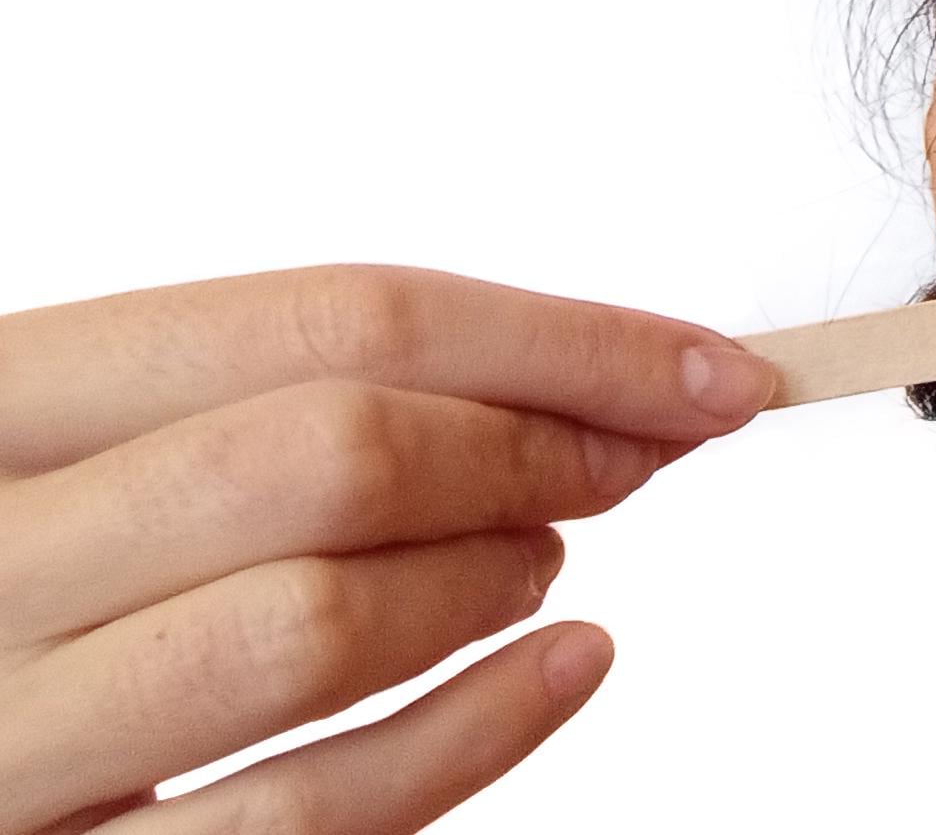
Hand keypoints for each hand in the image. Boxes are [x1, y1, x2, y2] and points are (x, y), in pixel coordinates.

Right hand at [0, 262, 776, 833]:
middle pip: (333, 454)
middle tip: (640, 452)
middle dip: (536, 444)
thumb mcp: (117, 432)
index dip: (557, 337)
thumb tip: (561, 385)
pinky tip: (568, 665)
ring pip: (312, 630)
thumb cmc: (36, 547)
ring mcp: (4, 733)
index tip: (702, 367)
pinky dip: (468, 737)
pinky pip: (294, 824)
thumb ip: (285, 399)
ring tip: (552, 551)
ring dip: (491, 575)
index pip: (334, 316)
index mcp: (6, 390)